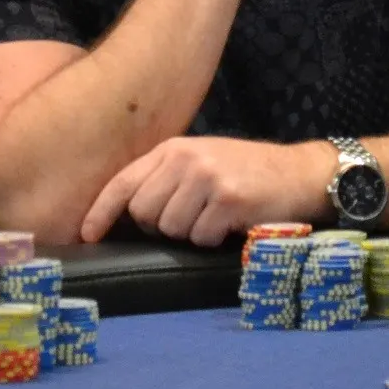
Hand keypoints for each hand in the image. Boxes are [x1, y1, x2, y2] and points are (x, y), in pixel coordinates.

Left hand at [80, 137, 335, 244]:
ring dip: (190, 234)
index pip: (124, 182)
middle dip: (161, 227)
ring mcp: (207, 177)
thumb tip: (129, 214)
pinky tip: (231, 224)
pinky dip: (213, 240)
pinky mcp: (227, 200)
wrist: (301, 174)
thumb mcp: (203, 162)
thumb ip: (167, 179)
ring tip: (215, 219)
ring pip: (170, 229)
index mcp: (174, 149)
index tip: (87, 234)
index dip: (100, 211)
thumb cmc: (249, 173)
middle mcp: (186, 159)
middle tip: (191, 221)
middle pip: (143, 213)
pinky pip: (200, 237)